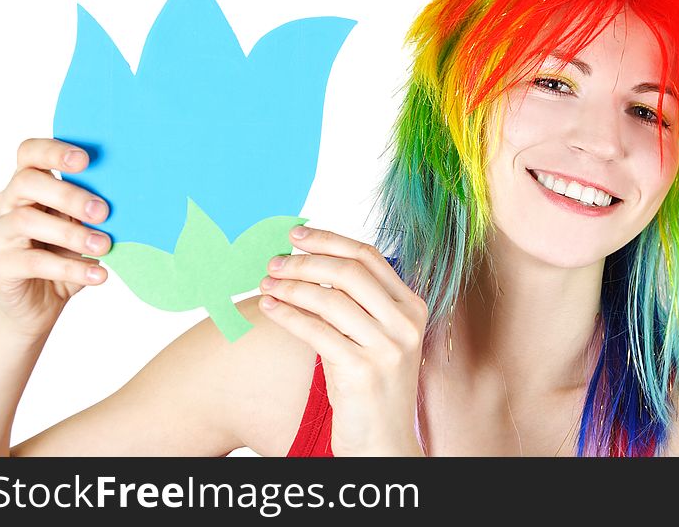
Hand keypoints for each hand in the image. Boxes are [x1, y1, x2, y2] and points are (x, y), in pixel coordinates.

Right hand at [0, 138, 111, 338]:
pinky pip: (33, 262)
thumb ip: (92, 210)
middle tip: (103, 212)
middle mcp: (6, 203)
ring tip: (104, 245)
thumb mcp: (82, 227)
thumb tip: (131, 199)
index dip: (53, 151)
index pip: (29, 153)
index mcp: (28, 185)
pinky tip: (98, 273)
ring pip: (27, 220)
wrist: (40, 302)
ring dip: (72, 233)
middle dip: (69, 194)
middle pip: (27, 182)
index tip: (85, 160)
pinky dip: (70, 267)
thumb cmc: (64, 254)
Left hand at [258, 226, 427, 455]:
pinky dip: (287, 314)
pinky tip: (269, 307)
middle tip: (274, 262)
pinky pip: (316, 331)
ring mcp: (387, 348)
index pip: (369, 257)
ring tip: (266, 285)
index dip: (329, 240)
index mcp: (412, 307)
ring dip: (291, 287)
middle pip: (348, 272)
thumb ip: (358, 302)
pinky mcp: (362, 371)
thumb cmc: (370, 387)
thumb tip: (313, 262)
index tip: (297, 235)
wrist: (383, 444)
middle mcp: (405, 324)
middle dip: (305, 262)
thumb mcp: (376, 338)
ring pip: (329, 299)